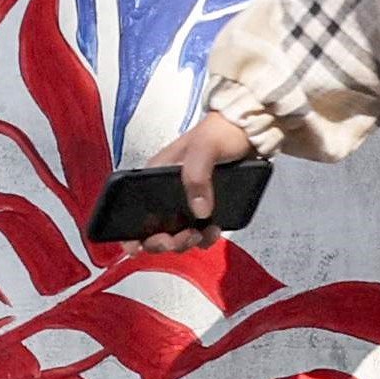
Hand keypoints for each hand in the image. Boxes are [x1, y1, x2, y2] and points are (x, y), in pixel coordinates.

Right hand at [130, 111, 259, 256]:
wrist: (250, 131)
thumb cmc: (221, 132)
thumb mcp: (205, 148)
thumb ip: (197, 176)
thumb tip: (199, 212)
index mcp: (156, 174)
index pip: (133, 205)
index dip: (130, 230)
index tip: (135, 247)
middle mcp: (166, 190)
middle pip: (153, 228)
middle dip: (164, 241)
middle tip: (181, 238)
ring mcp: (186, 200)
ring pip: (176, 233)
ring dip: (186, 242)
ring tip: (200, 235)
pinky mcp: (204, 206)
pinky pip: (198, 231)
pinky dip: (204, 237)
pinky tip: (214, 231)